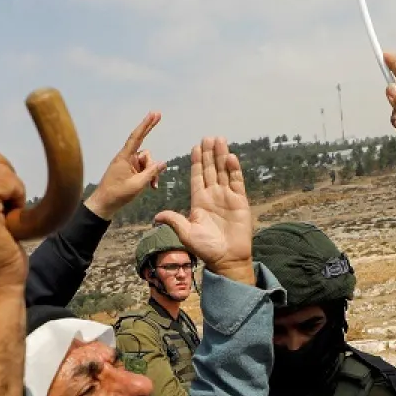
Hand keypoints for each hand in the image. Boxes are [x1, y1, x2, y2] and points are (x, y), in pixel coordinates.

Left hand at [84, 112, 168, 219]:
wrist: (104, 205)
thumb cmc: (117, 194)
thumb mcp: (138, 184)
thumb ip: (151, 173)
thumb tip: (163, 163)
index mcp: (124, 157)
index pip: (136, 137)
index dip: (145, 124)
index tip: (153, 114)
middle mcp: (126, 158)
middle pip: (145, 151)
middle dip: (150, 135)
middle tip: (159, 115)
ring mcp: (128, 165)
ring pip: (147, 163)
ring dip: (152, 173)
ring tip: (153, 186)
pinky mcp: (129, 171)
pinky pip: (144, 170)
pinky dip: (149, 176)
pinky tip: (152, 187)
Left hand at [154, 137, 253, 284]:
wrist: (226, 258)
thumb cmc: (206, 248)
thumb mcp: (186, 233)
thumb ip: (174, 220)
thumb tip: (156, 216)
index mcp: (199, 201)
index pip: (197, 176)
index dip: (196, 162)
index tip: (195, 147)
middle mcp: (213, 196)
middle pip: (210, 170)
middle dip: (209, 154)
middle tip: (208, 137)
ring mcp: (227, 197)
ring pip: (224, 171)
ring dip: (221, 156)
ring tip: (220, 140)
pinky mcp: (240, 201)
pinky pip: (236, 181)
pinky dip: (234, 169)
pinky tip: (230, 157)